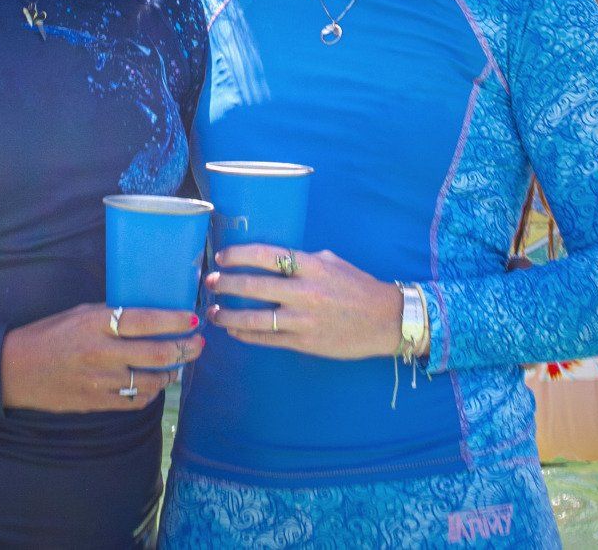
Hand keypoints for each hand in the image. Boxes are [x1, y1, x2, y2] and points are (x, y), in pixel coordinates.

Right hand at [1, 303, 202, 412]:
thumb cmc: (47, 335)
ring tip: (178, 366)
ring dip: (171, 373)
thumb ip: (111, 315)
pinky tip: (155, 385)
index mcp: (96, 324)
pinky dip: (150, 393)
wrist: (14, 370)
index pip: (145, 321)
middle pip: (156, 353)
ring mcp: (99, 382)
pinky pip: (134, 401)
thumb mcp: (78, 314)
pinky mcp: (96, 403)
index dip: (174, 321)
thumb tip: (146, 317)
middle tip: (198, 345)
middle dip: (184, 349)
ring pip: (150, 380)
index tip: (193, 319)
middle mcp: (101, 353)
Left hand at [207, 246, 402, 360]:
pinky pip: (268, 340)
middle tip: (211, 282)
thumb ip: (303, 261)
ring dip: (229, 315)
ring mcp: (304, 320)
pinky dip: (246, 336)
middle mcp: (306, 292)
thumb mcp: (333, 263)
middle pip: (254, 286)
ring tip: (215, 312)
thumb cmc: (358, 287)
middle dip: (226, 284)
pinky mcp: (305, 343)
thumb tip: (272, 260)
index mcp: (312, 266)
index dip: (239, 255)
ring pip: (255, 319)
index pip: (267, 255)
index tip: (223, 256)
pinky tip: (234, 331)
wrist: (386, 320)